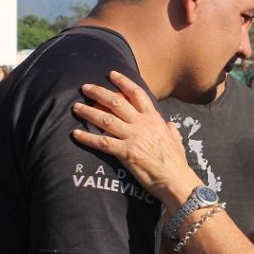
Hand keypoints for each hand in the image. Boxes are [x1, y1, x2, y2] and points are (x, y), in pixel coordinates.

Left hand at [71, 71, 202, 207]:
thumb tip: (170, 125)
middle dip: (99, 92)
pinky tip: (75, 134)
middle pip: (116, 102)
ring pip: (106, 119)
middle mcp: (142, 124)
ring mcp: (133, 137)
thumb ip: (171, 131)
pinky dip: (87, 137)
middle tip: (85, 87)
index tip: (112, 74)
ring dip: (88, 112)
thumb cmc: (177, 163)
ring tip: (76, 107)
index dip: (123, 82)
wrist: (175, 179)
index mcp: (154, 119)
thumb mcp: (177, 141)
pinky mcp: (126, 152)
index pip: (137, 94)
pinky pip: (102, 142)